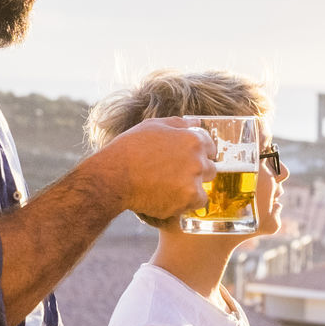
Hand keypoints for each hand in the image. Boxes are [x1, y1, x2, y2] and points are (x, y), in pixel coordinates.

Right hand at [96, 117, 216, 219]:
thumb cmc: (129, 149)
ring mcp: (195, 180)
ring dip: (190, 189)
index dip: (199, 154)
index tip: (186, 160)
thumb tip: (197, 122)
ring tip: (167, 188)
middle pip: (210, 169)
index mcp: (192, 139)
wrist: (114, 177)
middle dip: (196, 173)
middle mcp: (198, 159)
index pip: (211, 147)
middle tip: (173, 176)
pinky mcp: (189, 198)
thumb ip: (178, 124)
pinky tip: (167, 198)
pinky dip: (185, 203)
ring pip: (203, 187)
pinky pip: (197, 202)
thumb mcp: (152, 126)